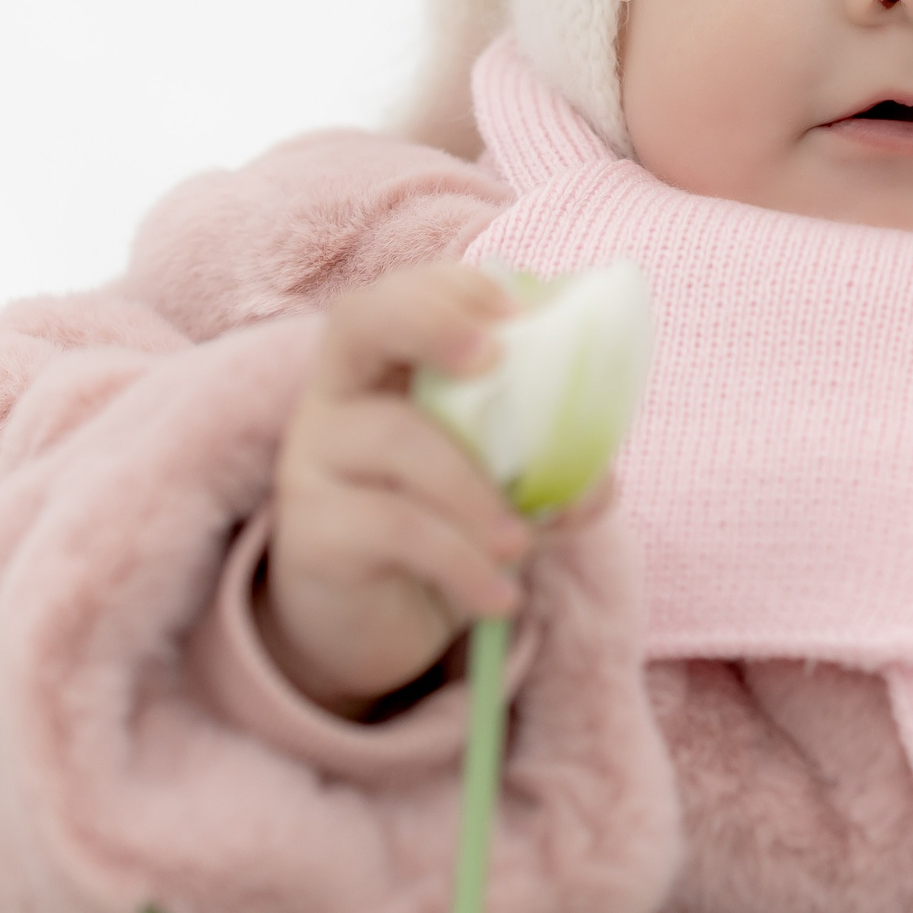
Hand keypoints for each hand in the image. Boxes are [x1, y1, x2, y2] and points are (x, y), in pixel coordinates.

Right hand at [261, 265, 528, 716]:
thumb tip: (600, 482)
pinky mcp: (312, 534)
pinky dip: (463, 562)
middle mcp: (335, 398)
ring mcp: (313, 461)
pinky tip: (501, 596)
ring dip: (477, 491)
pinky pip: (395, 529)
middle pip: (359, 323)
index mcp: (384, 368)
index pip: (398, 296)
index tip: (518, 309)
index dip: (452, 289)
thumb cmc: (447, 526)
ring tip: (522, 542)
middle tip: (495, 357)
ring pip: (398, 440)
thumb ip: (551, 465)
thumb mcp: (502, 484)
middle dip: (431, 323)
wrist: (376, 623)